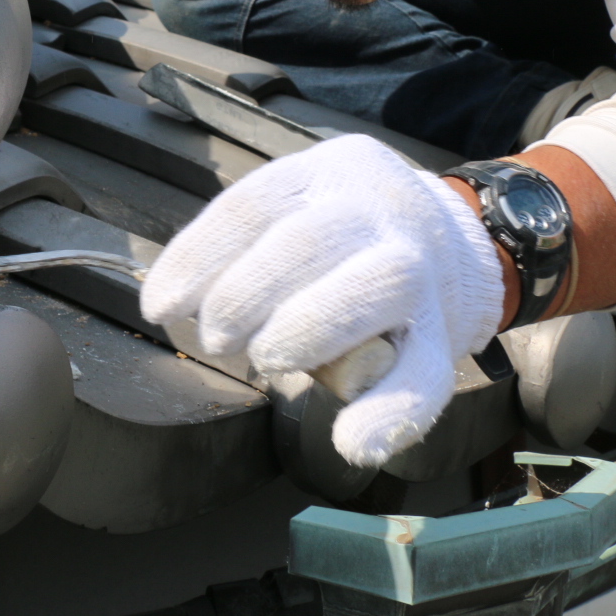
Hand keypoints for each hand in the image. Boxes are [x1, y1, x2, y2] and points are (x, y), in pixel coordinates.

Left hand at [142, 133, 505, 465]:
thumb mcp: (295, 209)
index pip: (253, 206)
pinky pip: (425, 376)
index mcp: (327, 173)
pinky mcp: (443, 335)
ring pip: (375, 285)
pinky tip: (352, 441)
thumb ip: (238, 247)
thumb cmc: (345, 235)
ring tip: (265, 358)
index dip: (199, 257)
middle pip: (308, 240)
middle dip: (246, 293)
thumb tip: (167, 302)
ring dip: (307, 330)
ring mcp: (419, 271)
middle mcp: (377, 211)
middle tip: (215, 336)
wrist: (455, 241)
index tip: (160, 306)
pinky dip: (388, 413)